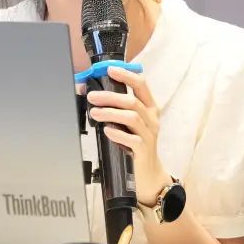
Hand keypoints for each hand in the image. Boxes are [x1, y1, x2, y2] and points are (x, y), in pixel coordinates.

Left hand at [86, 66, 168, 205]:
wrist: (148, 173)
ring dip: (111, 112)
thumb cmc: (135, 144)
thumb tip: (93, 95)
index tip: (109, 70)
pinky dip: (118, 133)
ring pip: (132, 117)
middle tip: (92, 96)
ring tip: (94, 113)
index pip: (141, 85)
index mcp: (150, 107)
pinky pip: (133, 139)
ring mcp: (149, 134)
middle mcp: (152, 119)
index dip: (126, 75)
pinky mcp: (144, 150)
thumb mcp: (129, 123)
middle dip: (110, 96)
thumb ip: (117, 109)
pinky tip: (107, 130)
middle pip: (132, 101)